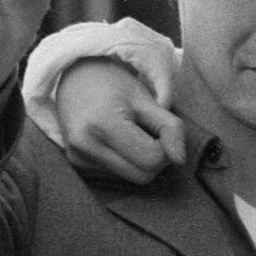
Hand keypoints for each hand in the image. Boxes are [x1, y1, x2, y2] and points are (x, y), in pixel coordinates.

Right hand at [59, 60, 185, 182]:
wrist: (75, 76)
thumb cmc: (116, 86)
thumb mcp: (148, 101)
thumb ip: (170, 128)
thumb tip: (180, 160)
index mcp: (102, 124)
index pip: (151, 159)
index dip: (165, 147)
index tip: (159, 128)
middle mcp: (84, 145)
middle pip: (143, 176)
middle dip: (155, 158)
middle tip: (149, 132)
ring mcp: (78, 158)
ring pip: (132, 179)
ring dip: (141, 162)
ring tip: (130, 133)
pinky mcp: (77, 164)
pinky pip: (117, 176)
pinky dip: (126, 162)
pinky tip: (117, 140)